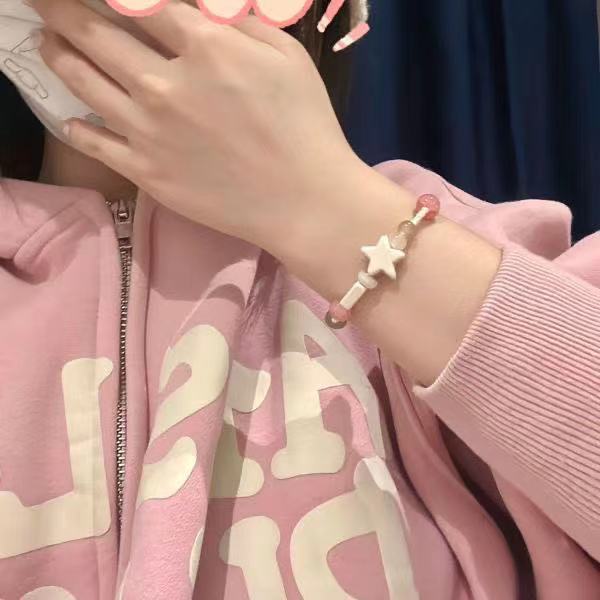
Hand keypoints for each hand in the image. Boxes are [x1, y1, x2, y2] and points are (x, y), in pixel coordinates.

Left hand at [32, 0, 367, 260]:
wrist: (304, 203)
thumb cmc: (306, 126)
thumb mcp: (286, 56)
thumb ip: (236, 21)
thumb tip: (193, 8)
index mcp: (205, 48)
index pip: (140, 1)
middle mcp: (163, 84)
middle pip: (93, 32)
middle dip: (61, 8)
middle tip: (43, 2)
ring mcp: (148, 132)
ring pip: (82, 80)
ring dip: (57, 51)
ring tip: (49, 41)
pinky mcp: (146, 172)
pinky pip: (95, 143)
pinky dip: (76, 125)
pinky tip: (72, 118)